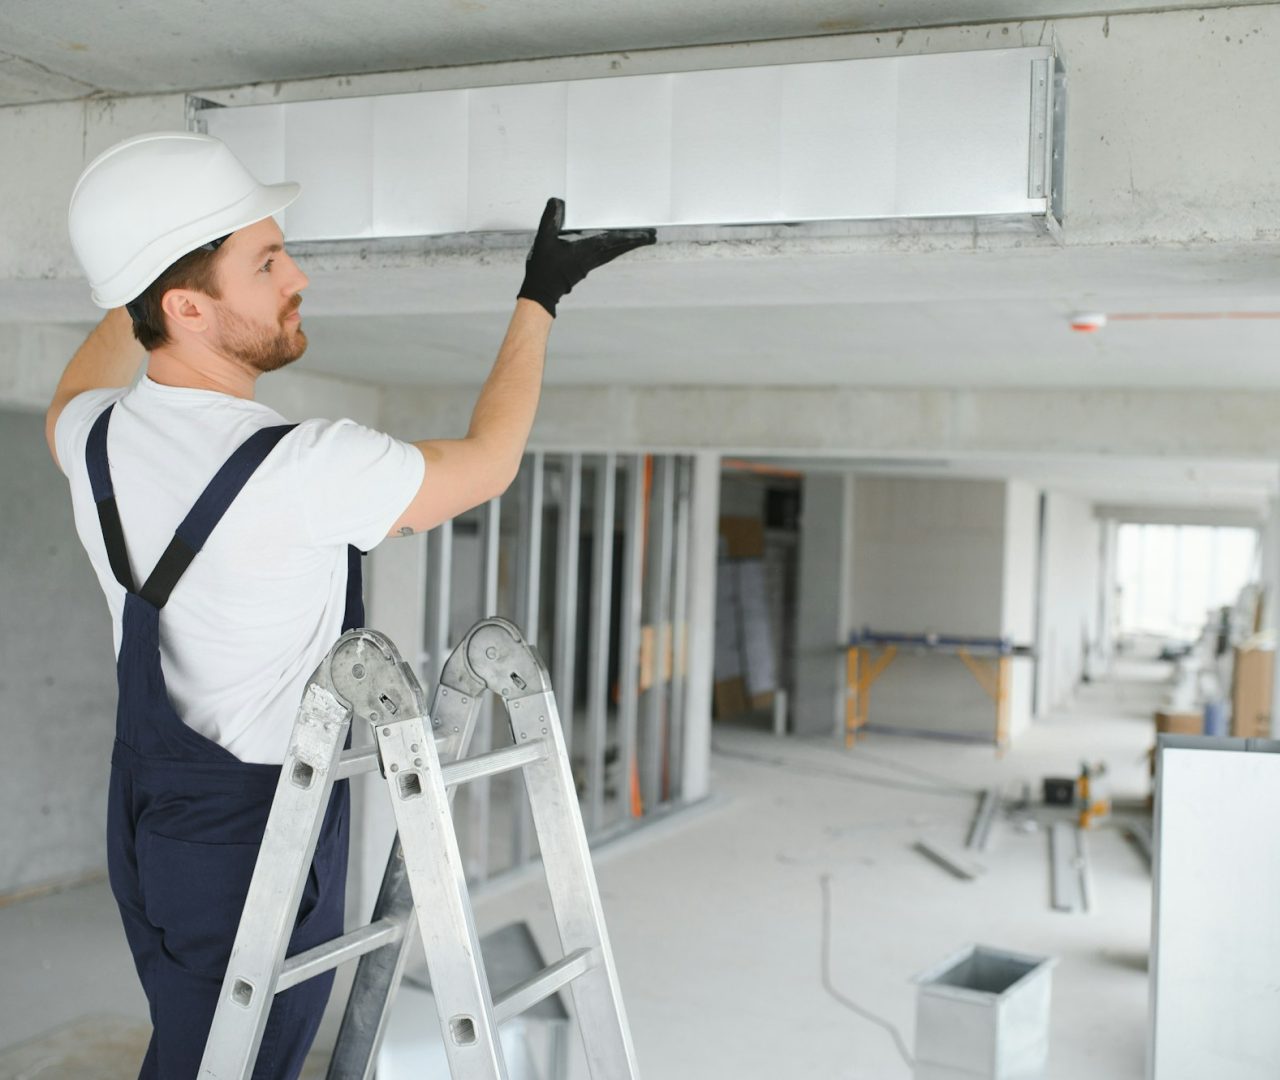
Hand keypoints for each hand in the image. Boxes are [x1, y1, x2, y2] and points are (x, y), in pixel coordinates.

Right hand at [516, 198, 655, 316]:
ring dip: (629, 245)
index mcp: (586, 250)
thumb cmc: (544, 267)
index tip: (646, 234)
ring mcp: (591, 263)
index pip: (613, 241)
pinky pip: (607, 256)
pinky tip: (619, 247)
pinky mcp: (586, 267)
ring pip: (615, 252)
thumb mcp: (544, 240)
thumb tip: (557, 202)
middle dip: (637, 241)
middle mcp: (592, 257)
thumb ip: (550, 220)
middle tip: (653, 235)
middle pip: (620, 247)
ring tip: (643, 240)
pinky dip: (617, 249)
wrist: (541, 291)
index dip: (630, 236)